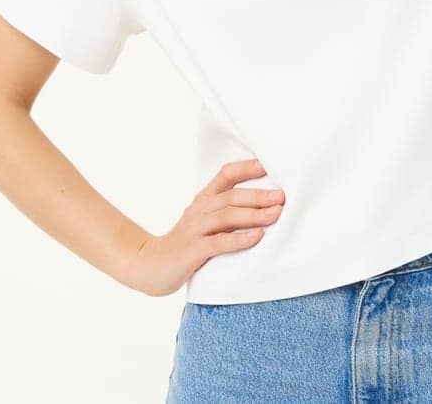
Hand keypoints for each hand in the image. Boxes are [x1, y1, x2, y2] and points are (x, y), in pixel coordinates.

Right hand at [122, 158, 284, 297]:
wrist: (150, 266)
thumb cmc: (186, 244)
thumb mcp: (205, 222)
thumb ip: (227, 212)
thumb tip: (266, 204)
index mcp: (203, 199)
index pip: (225, 175)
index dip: (247, 168)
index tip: (270, 164)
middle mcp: (199, 210)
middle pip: (230, 196)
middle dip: (258, 195)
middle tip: (282, 196)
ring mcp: (194, 230)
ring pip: (226, 216)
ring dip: (253, 214)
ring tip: (275, 214)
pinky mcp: (192, 251)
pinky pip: (217, 243)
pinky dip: (239, 239)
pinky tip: (256, 237)